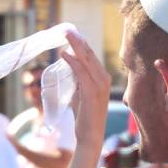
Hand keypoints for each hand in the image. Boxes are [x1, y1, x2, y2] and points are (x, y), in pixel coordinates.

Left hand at [60, 31, 110, 151]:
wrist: (90, 136)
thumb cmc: (85, 117)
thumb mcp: (81, 94)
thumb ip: (78, 81)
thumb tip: (69, 68)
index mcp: (103, 79)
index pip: (91, 57)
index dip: (80, 45)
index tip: (71, 35)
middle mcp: (104, 79)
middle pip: (90, 54)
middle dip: (78, 41)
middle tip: (66, 30)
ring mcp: (100, 85)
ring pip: (86, 60)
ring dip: (75, 46)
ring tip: (65, 35)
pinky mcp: (92, 91)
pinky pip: (81, 71)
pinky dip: (72, 61)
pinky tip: (63, 54)